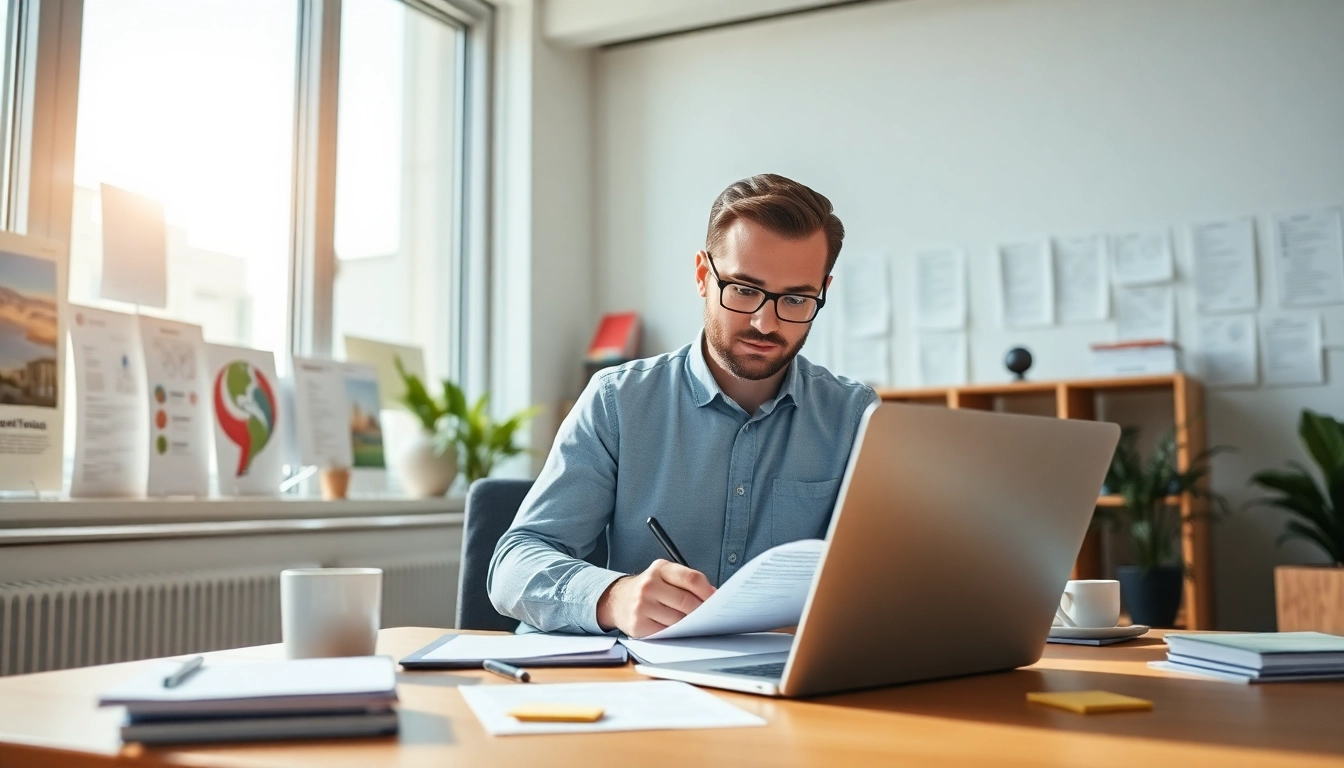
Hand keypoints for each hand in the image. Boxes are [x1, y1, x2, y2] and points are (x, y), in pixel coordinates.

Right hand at [596, 559, 715, 637]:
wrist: (618, 600)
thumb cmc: (650, 589)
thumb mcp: (665, 576)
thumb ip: (688, 582)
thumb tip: (713, 596)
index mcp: (660, 568)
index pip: (691, 579)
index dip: (708, 592)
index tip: (716, 600)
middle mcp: (649, 585)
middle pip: (686, 601)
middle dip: (702, 611)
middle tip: (709, 616)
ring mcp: (642, 605)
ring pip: (678, 620)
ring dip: (689, 624)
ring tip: (693, 623)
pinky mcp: (638, 625)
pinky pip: (666, 632)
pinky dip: (676, 633)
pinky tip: (677, 629)